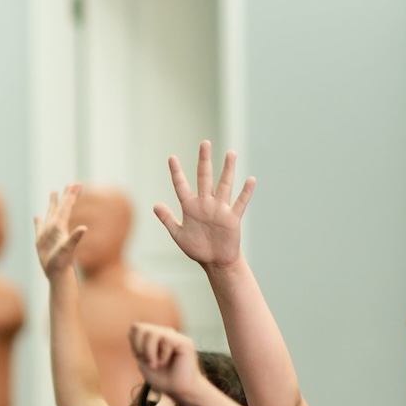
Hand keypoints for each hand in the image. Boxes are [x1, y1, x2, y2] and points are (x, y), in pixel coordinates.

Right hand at [34, 187, 86, 279]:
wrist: (57, 274)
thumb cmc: (62, 262)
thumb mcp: (68, 248)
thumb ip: (75, 237)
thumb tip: (84, 228)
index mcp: (61, 227)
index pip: (68, 207)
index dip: (71, 195)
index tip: (77, 183)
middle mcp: (56, 228)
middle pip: (62, 208)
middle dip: (66, 196)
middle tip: (71, 184)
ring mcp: (49, 234)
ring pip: (51, 214)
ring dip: (53, 203)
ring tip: (53, 192)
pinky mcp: (42, 241)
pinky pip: (39, 227)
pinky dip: (38, 221)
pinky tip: (37, 216)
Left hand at [129, 322, 206, 405]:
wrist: (178, 391)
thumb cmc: (162, 378)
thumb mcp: (143, 360)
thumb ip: (138, 343)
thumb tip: (135, 327)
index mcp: (156, 336)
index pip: (136, 328)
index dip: (134, 343)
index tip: (140, 358)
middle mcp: (166, 333)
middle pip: (141, 328)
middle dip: (139, 348)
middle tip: (149, 362)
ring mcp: (175, 336)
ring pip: (151, 333)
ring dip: (149, 353)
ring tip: (156, 365)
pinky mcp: (184, 342)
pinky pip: (166, 340)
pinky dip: (162, 355)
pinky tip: (167, 362)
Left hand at [153, 142, 253, 272]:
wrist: (215, 261)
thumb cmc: (197, 248)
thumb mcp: (178, 234)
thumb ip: (168, 219)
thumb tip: (155, 205)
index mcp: (190, 207)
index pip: (181, 186)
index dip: (176, 173)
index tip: (171, 157)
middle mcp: (206, 203)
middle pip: (204, 178)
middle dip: (204, 161)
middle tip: (204, 143)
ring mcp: (220, 209)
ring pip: (224, 185)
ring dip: (227, 170)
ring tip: (230, 153)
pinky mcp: (232, 218)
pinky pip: (240, 203)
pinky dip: (245, 192)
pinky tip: (250, 179)